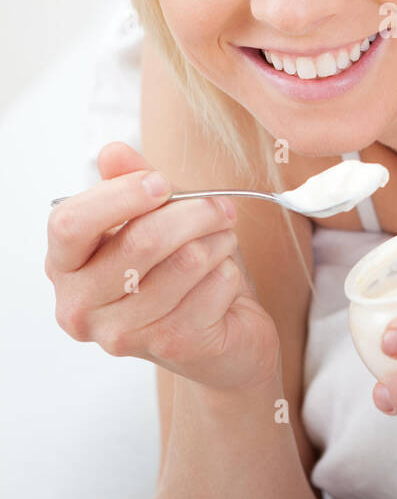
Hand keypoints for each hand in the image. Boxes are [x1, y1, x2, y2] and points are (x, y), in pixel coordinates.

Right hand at [46, 141, 280, 392]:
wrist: (218, 338)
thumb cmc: (178, 271)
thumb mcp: (153, 219)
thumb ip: (130, 183)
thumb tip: (112, 153)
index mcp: (65, 266)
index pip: (70, 224)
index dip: (119, 196)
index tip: (161, 183)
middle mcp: (81, 307)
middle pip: (140, 240)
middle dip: (194, 212)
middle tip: (220, 206)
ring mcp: (123, 333)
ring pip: (186, 261)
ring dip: (218, 241)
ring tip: (222, 242)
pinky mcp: (172, 345)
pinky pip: (215, 284)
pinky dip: (230, 271)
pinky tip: (223, 278)